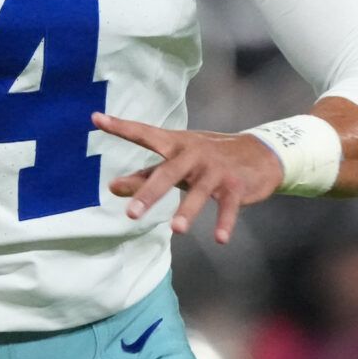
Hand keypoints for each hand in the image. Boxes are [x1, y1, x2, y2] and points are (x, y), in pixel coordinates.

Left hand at [93, 111, 281, 242]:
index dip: (121, 127)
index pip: (144, 134)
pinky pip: (228, 206)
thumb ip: (145, 175)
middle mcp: (193, 155)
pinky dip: (224, 222)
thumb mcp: (176, 161)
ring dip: (188, 210)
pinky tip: (220, 239)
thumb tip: (112, 186)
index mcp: (175, 144)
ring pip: (199, 191)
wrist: (260, 153)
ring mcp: (215, 170)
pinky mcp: (235, 186)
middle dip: (150, 192)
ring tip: (176, 230)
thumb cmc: (208, 157)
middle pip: (168, 172)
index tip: (97, 119)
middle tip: (132, 214)